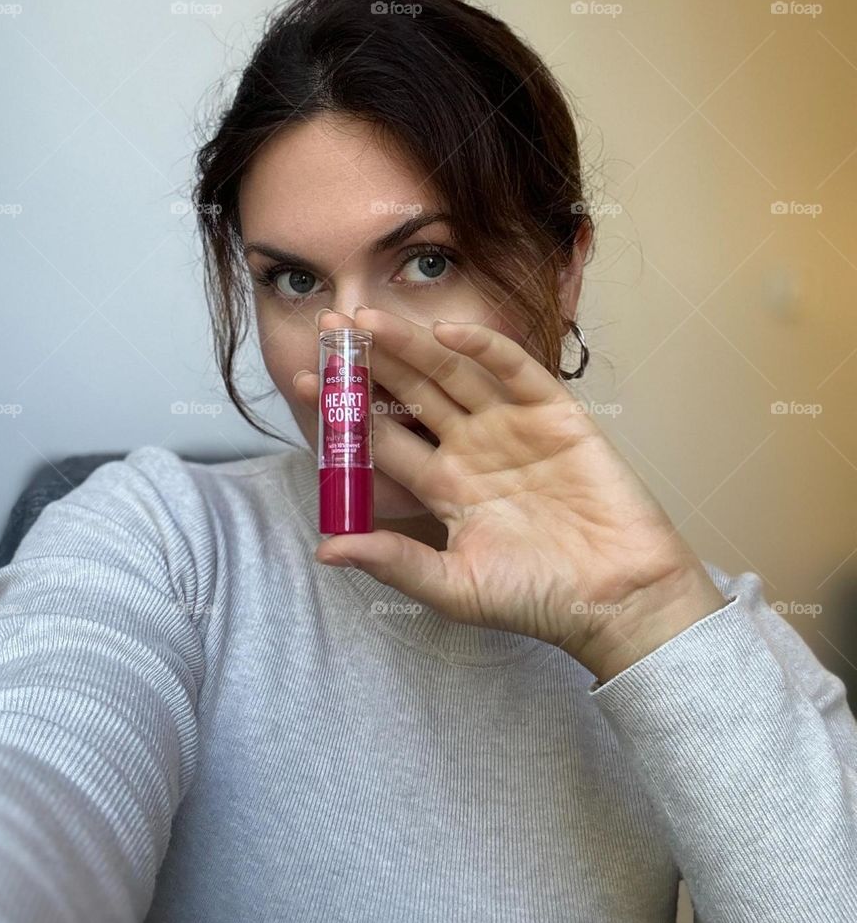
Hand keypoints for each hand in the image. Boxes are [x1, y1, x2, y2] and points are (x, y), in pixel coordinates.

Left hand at [295, 306, 725, 682]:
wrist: (618, 601)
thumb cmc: (538, 599)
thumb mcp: (455, 587)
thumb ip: (395, 562)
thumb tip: (325, 549)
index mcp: (444, 486)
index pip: (384, 438)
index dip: (345, 412)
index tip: (305, 382)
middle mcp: (472, 448)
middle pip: (411, 394)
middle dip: (370, 361)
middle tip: (329, 327)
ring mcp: (512, 427)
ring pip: (453, 375)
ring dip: (414, 345)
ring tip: (369, 320)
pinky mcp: (556, 415)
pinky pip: (516, 372)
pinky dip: (486, 349)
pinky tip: (450, 332)